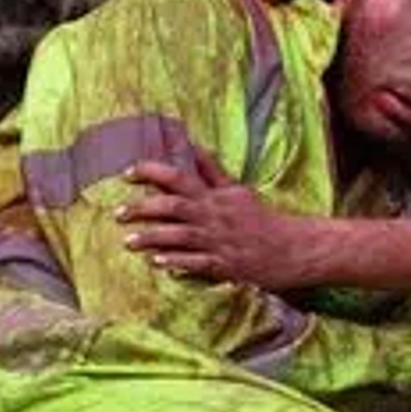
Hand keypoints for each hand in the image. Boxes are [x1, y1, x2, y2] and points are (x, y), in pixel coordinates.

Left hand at [117, 150, 315, 288]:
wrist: (293, 247)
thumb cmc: (260, 219)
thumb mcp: (236, 190)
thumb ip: (210, 171)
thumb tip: (191, 146)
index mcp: (215, 196)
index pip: (180, 177)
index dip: (152, 172)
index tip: (127, 173)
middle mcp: (214, 216)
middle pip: (174, 206)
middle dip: (143, 209)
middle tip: (117, 213)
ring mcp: (220, 241)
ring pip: (180, 236)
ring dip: (152, 238)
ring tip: (128, 242)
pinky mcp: (226, 265)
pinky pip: (197, 263)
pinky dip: (177, 262)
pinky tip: (157, 263)